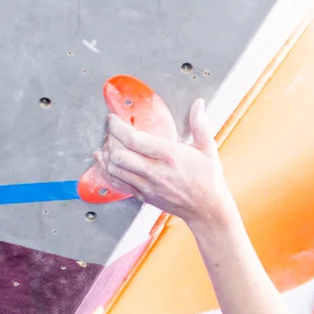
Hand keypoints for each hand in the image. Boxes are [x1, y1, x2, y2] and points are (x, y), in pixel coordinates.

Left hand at [94, 98, 234, 228]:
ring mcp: (147, 186)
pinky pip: (117, 183)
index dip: (118, 127)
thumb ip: (200, 124)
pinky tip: (104, 161)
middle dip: (110, 139)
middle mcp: (156, 171)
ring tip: (108, 144)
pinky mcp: (144, 196)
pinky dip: (106, 171)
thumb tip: (198, 104)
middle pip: (118, 154)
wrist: (208, 210)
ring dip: (106, 154)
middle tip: (112, 131)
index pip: (134, 139)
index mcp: (170, 155)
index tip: (114, 119)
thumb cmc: (209, 179)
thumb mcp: (208, 148)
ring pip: (114, 169)